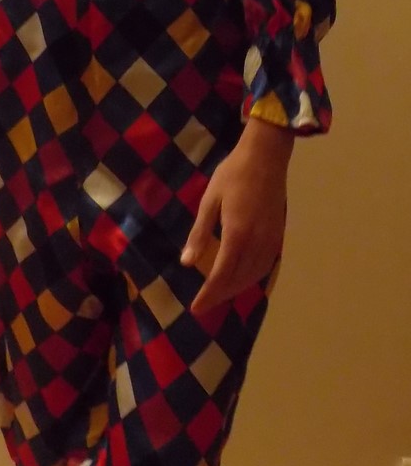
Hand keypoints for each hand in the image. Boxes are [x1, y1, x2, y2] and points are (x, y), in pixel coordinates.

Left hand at [181, 119, 292, 313]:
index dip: (209, 294)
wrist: (266, 156)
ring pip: (254, 276)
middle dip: (221, 295)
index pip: (221, 275)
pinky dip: (252, 277)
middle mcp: (256, 243)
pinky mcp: (278, 236)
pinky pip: (265, 266)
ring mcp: (270, 240)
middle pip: (238, 280)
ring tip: (220, 293)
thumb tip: (187, 262)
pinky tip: (242, 276)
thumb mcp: (210, 200)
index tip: (196, 308)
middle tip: (205, 304)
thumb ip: (200, 233)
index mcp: (237, 235)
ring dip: (237, 288)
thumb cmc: (233, 174)